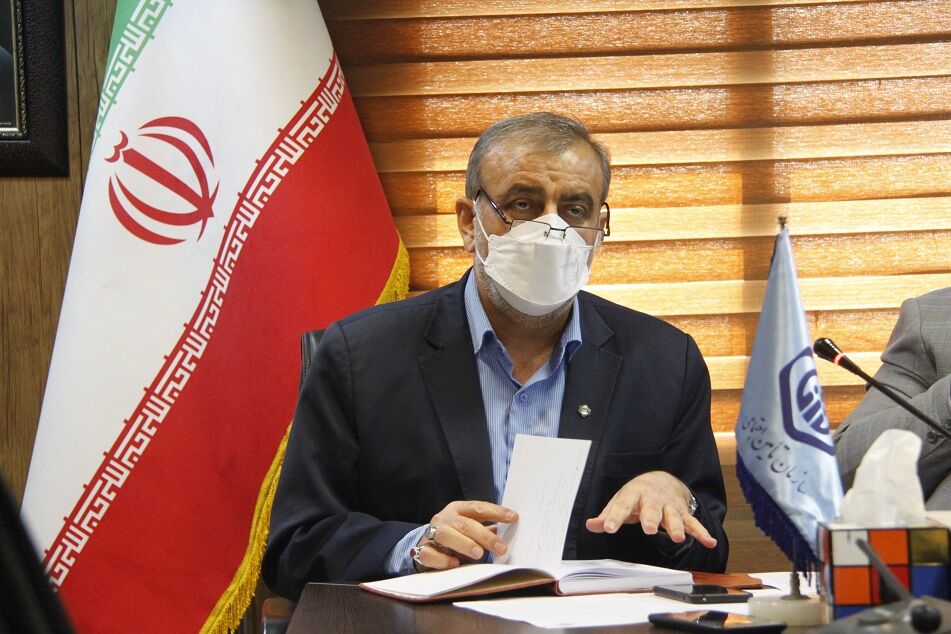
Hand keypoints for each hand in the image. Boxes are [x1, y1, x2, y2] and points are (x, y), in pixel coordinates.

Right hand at [412, 501, 517, 570]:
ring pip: (445, 535)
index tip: (513, 517)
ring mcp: (431, 533)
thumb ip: (487, 530)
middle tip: (501, 548)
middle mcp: (444, 518)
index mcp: (458, 509)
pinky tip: (455, 564)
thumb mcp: (470, 530)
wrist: (426, 547)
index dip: (496, 512)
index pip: (478, 508)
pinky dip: (443, 559)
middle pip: (464, 524)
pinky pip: (430, 554)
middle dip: (484, 536)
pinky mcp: (422, 550)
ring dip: (464, 543)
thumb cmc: (455, 538)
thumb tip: (509, 533)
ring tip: (479, 554)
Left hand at [585, 471, 716, 547]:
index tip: (608, 528)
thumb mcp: (620, 501)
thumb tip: (591, 526)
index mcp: (633, 494)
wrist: (662, 479)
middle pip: (652, 509)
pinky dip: (701, 532)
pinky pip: (693, 523)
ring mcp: (669, 506)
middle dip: (651, 519)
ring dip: (676, 527)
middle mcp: (653, 499)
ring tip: (677, 538)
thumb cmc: (637, 495)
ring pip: (673, 516)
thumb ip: (607, 515)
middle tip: (649, 529)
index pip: (622, 506)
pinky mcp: (682, 513)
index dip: (614, 517)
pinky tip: (709, 542)